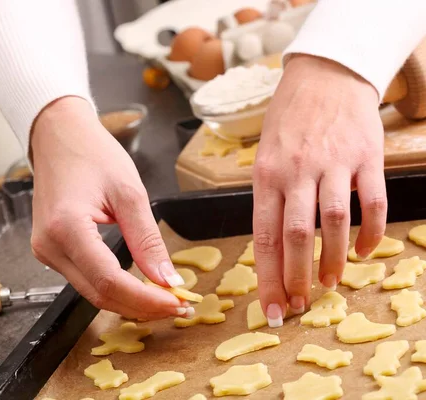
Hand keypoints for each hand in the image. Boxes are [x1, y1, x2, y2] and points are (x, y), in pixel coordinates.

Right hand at [30, 96, 190, 319]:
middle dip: (140, 306)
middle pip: (98, 294)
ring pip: (91, 292)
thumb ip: (148, 240)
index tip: (177, 303)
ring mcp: (45, 251)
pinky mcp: (50, 250)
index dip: (145, 299)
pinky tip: (137, 285)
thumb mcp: (129, 192)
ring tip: (162, 297)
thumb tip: (167, 280)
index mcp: (67, 227)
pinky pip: (84, 279)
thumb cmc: (92, 153)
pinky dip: (113, 287)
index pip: (109, 280)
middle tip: (177, 305)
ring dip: (128, 300)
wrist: (58, 136)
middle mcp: (49, 246)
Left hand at [253, 55, 385, 326]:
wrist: (326, 75)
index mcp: (266, 175)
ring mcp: (333, 163)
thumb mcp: (265, 156)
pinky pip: (373, 203)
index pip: (264, 236)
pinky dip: (371, 232)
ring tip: (330, 283)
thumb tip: (274, 249)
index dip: (268, 277)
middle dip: (297, 277)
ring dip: (333, 259)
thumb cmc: (290, 121)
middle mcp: (297, 171)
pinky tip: (364, 251)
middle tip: (301, 303)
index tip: (271, 308)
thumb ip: (270, 198)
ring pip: (334, 223)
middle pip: (296, 235)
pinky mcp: (366, 157)